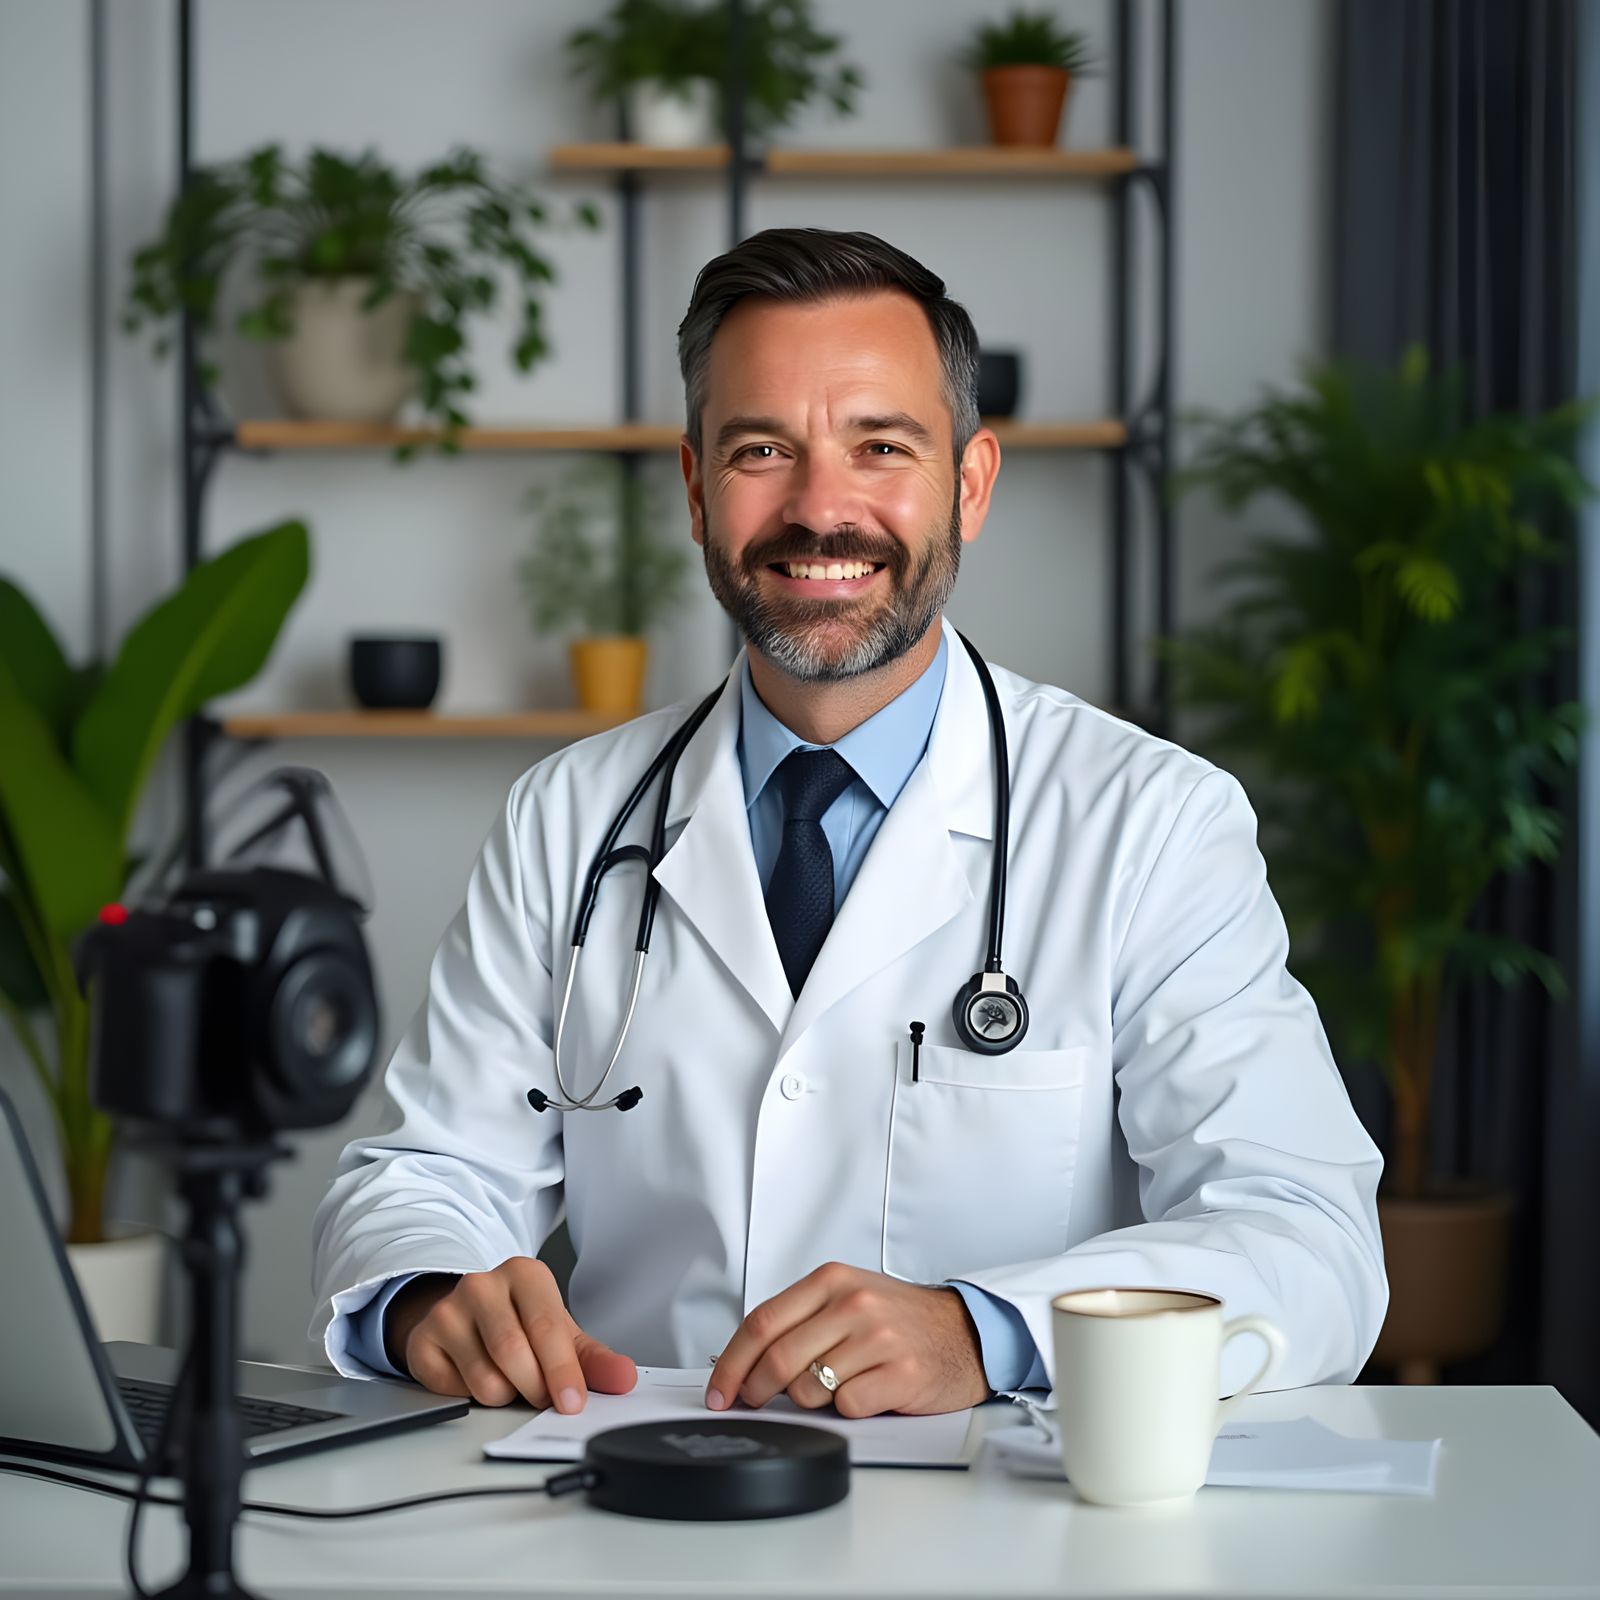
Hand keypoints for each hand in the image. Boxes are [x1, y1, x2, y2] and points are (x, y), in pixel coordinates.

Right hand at [385, 1259, 636, 1412]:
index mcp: (525, 1274)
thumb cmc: (520, 1323)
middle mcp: (483, 1284)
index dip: (562, 1371)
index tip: (573, 1403)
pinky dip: (471, 1396)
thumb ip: (595, 1359)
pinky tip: (477, 1377)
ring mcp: (448, 1310)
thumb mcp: (561, 1335)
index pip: (547, 1326)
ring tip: (510, 1382)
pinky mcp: (422, 1339)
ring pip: (483, 1378)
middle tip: (542, 1398)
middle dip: (534, 1387)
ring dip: (505, 1396)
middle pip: (513, 1352)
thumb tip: (624, 1378)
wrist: (467, 1316)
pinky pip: (452, 1388)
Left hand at [706, 1262, 987, 1418]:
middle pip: (778, 1359)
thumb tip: (745, 1362)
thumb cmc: (899, 1319)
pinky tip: (865, 1393)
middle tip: (752, 1402)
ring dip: (810, 1400)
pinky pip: (848, 1406)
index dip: (731, 1363)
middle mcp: (854, 1304)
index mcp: (832, 1280)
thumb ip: (800, 1321)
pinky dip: (847, 1409)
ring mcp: (878, 1338)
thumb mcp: (847, 1299)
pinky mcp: (901, 1373)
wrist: (964, 1331)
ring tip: (834, 1386)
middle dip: (755, 1390)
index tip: (719, 1390)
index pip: (762, 1322)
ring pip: (809, 1388)